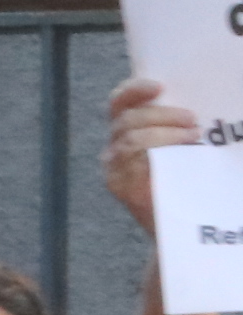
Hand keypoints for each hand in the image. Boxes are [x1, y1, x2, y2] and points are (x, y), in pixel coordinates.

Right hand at [110, 76, 198, 229]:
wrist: (184, 229)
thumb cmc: (190, 184)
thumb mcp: (184, 148)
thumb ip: (181, 128)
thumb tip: (200, 105)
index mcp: (127, 132)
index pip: (119, 103)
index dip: (134, 89)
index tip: (159, 85)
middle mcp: (114, 147)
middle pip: (125, 118)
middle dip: (161, 113)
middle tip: (192, 119)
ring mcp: (114, 168)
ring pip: (129, 136)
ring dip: (163, 130)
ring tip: (193, 134)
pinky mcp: (119, 185)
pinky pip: (132, 158)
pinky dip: (158, 148)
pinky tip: (183, 150)